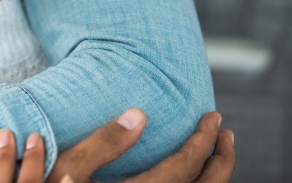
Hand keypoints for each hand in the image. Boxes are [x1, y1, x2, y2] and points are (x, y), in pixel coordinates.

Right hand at [0, 109, 234, 182]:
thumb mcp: (68, 171)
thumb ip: (104, 144)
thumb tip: (139, 115)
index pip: (186, 167)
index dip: (204, 141)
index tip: (213, 118)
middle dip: (221, 160)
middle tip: (223, 133)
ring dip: (211, 177)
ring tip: (212, 153)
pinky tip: (182, 176)